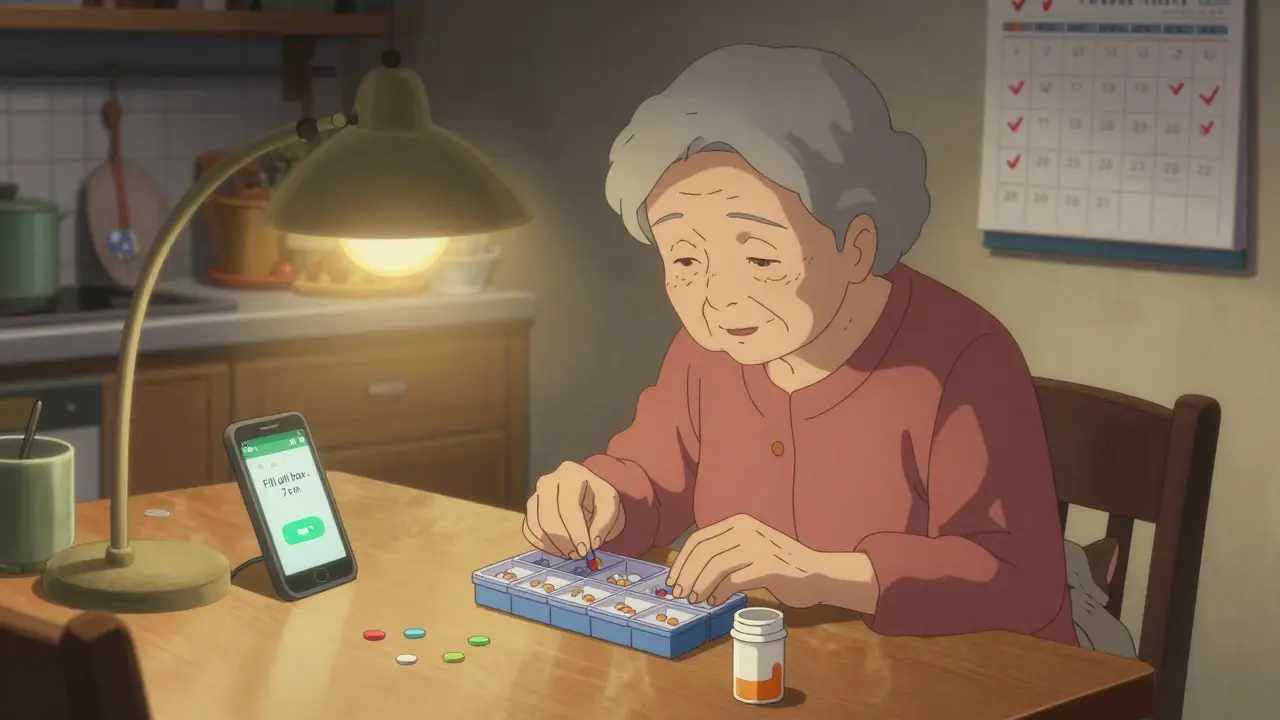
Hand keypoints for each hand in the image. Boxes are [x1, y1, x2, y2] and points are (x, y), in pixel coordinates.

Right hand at [523, 461, 625, 558]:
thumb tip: (592, 541)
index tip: (585, 550)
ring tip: (572, 553)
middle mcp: (548, 482)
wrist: (588, 495)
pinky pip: (530, 531)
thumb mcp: (611, 505)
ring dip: (554, 546)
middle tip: (577, 555)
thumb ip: (605, 521)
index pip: (568, 506)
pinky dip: (544, 545)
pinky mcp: (530, 511)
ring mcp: (535, 496)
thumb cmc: (599, 500)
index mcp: (570, 473)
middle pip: (548, 517)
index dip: (575, 531)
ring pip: (537, 526)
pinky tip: (560, 549)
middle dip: (564, 541)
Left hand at [668, 514, 824, 607]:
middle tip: (681, 595)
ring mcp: (758, 547)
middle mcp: (746, 530)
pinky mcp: (769, 566)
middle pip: (704, 553)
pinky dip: (720, 592)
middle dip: (688, 576)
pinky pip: (735, 580)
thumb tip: (689, 575)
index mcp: (738, 523)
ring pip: (716, 566)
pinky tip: (716, 601)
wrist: (818, 573)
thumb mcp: (749, 549)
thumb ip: (725, 554)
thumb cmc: (780, 565)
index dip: (682, 561)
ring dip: (701, 586)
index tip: (674, 580)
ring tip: (697, 600)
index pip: (698, 539)